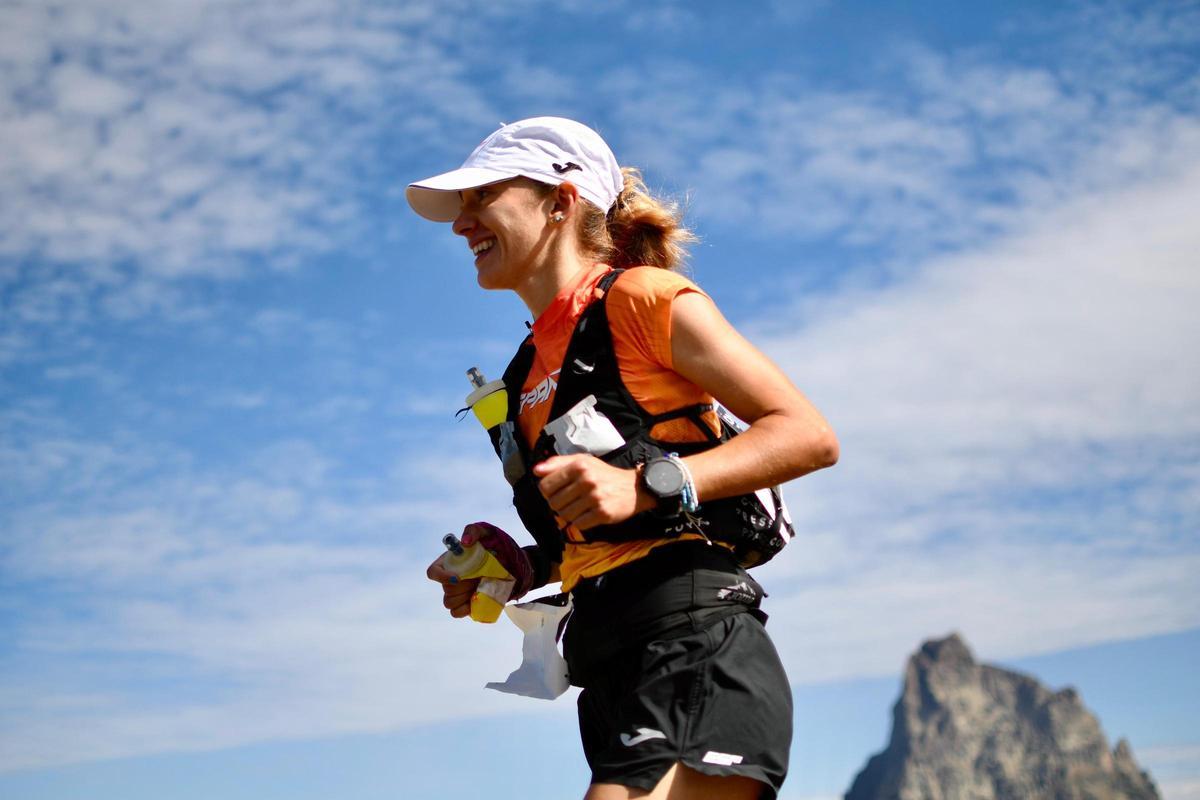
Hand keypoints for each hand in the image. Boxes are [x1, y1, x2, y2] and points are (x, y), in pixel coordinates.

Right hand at [425, 522, 534, 618]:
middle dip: (463, 586)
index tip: (457, 577)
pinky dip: (465, 610)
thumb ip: (474, 531)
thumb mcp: (486, 532)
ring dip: (464, 597)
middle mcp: (451, 578)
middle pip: (446, 589)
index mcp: (450, 562)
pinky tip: (477, 601)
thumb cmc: (495, 545)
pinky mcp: (468, 603)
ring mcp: (459, 592)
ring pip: (450, 602)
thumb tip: (465, 542)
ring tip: (480, 587)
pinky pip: (457, 612)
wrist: (512, 563)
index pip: (433, 572)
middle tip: (479, 578)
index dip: (441, 576)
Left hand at [532, 454, 653, 529]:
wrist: (635, 488)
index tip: (557, 491)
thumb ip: (557, 463)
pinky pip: (579, 524)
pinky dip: (581, 522)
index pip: (546, 485)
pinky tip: (589, 514)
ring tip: (580, 507)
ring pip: (565, 515)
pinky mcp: (602, 513)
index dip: (548, 491)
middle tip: (571, 500)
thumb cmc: (604, 474)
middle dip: (559, 504)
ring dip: (569, 514)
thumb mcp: (583, 461)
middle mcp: (586, 480)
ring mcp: (595, 498)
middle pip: (553, 502)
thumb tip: (536, 470)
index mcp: (578, 465)